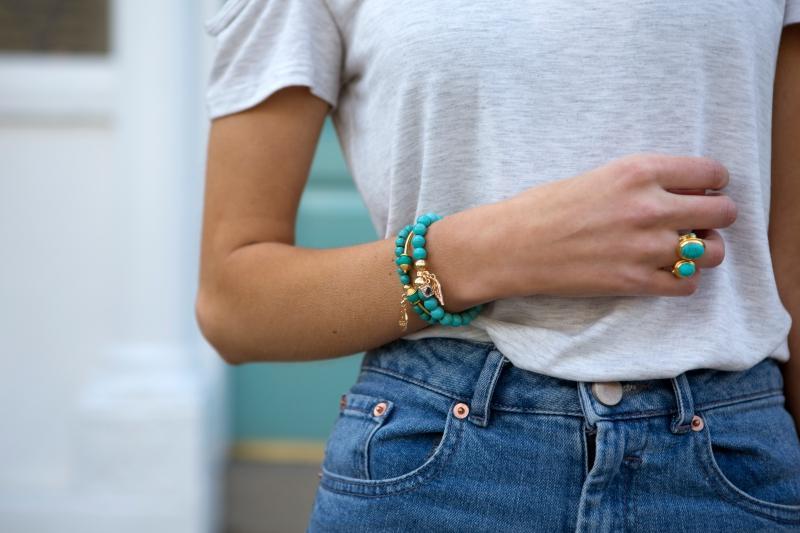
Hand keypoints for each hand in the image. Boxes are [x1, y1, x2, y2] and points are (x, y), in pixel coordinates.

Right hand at [485, 153, 735, 298]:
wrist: (512, 245)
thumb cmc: (546, 207)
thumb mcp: (600, 176)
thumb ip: (643, 182)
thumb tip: (681, 195)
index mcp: (639, 171)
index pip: (712, 173)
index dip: (713, 184)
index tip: (704, 191)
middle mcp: (649, 208)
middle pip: (723, 212)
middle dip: (716, 217)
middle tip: (698, 223)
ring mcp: (645, 248)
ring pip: (712, 253)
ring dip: (703, 252)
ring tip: (680, 250)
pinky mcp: (635, 282)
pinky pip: (687, 284)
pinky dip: (680, 280)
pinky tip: (661, 273)